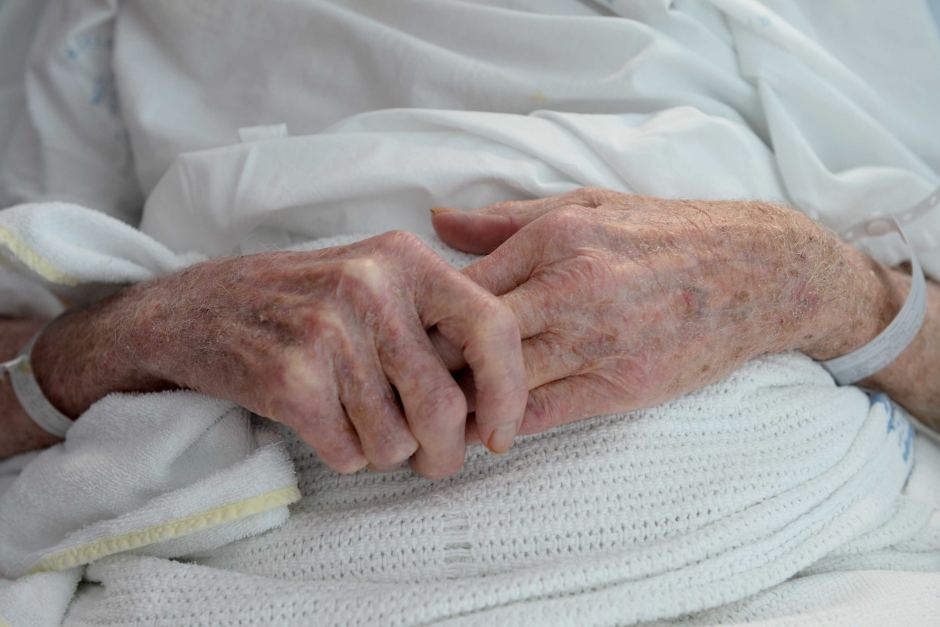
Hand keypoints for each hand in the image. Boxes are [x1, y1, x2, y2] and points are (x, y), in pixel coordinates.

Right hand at [31, 231, 526, 477]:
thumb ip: (436, 324)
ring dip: (385, 452)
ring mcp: (326, 331)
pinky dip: (344, 455)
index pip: (492, 327)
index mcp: (404, 257)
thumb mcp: (374, 281)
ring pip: (396, 441)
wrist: (195, 309)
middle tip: (432, 458)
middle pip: (445, 405)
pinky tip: (323, 423)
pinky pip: (349, 454)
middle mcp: (370, 286)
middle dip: (445, 452)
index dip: (509, 393)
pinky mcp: (290, 378)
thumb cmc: (302, 302)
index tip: (499, 434)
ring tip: (359, 421)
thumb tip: (496, 403)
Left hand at [431, 188, 888, 434]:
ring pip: (498, 384)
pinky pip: (541, 415)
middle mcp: (569, 289)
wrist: (758, 273)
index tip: (405, 334)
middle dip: (429, 365)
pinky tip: (486, 425)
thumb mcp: (587, 205)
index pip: (459, 287)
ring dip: (459, 402)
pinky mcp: (622, 387)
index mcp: (553, 238)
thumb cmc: (665, 234)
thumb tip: (436, 224)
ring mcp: (596, 342)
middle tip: (404, 382)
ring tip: (432, 412)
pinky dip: (504, 424)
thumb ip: (506, 220)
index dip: (422, 317)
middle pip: (468, 339)